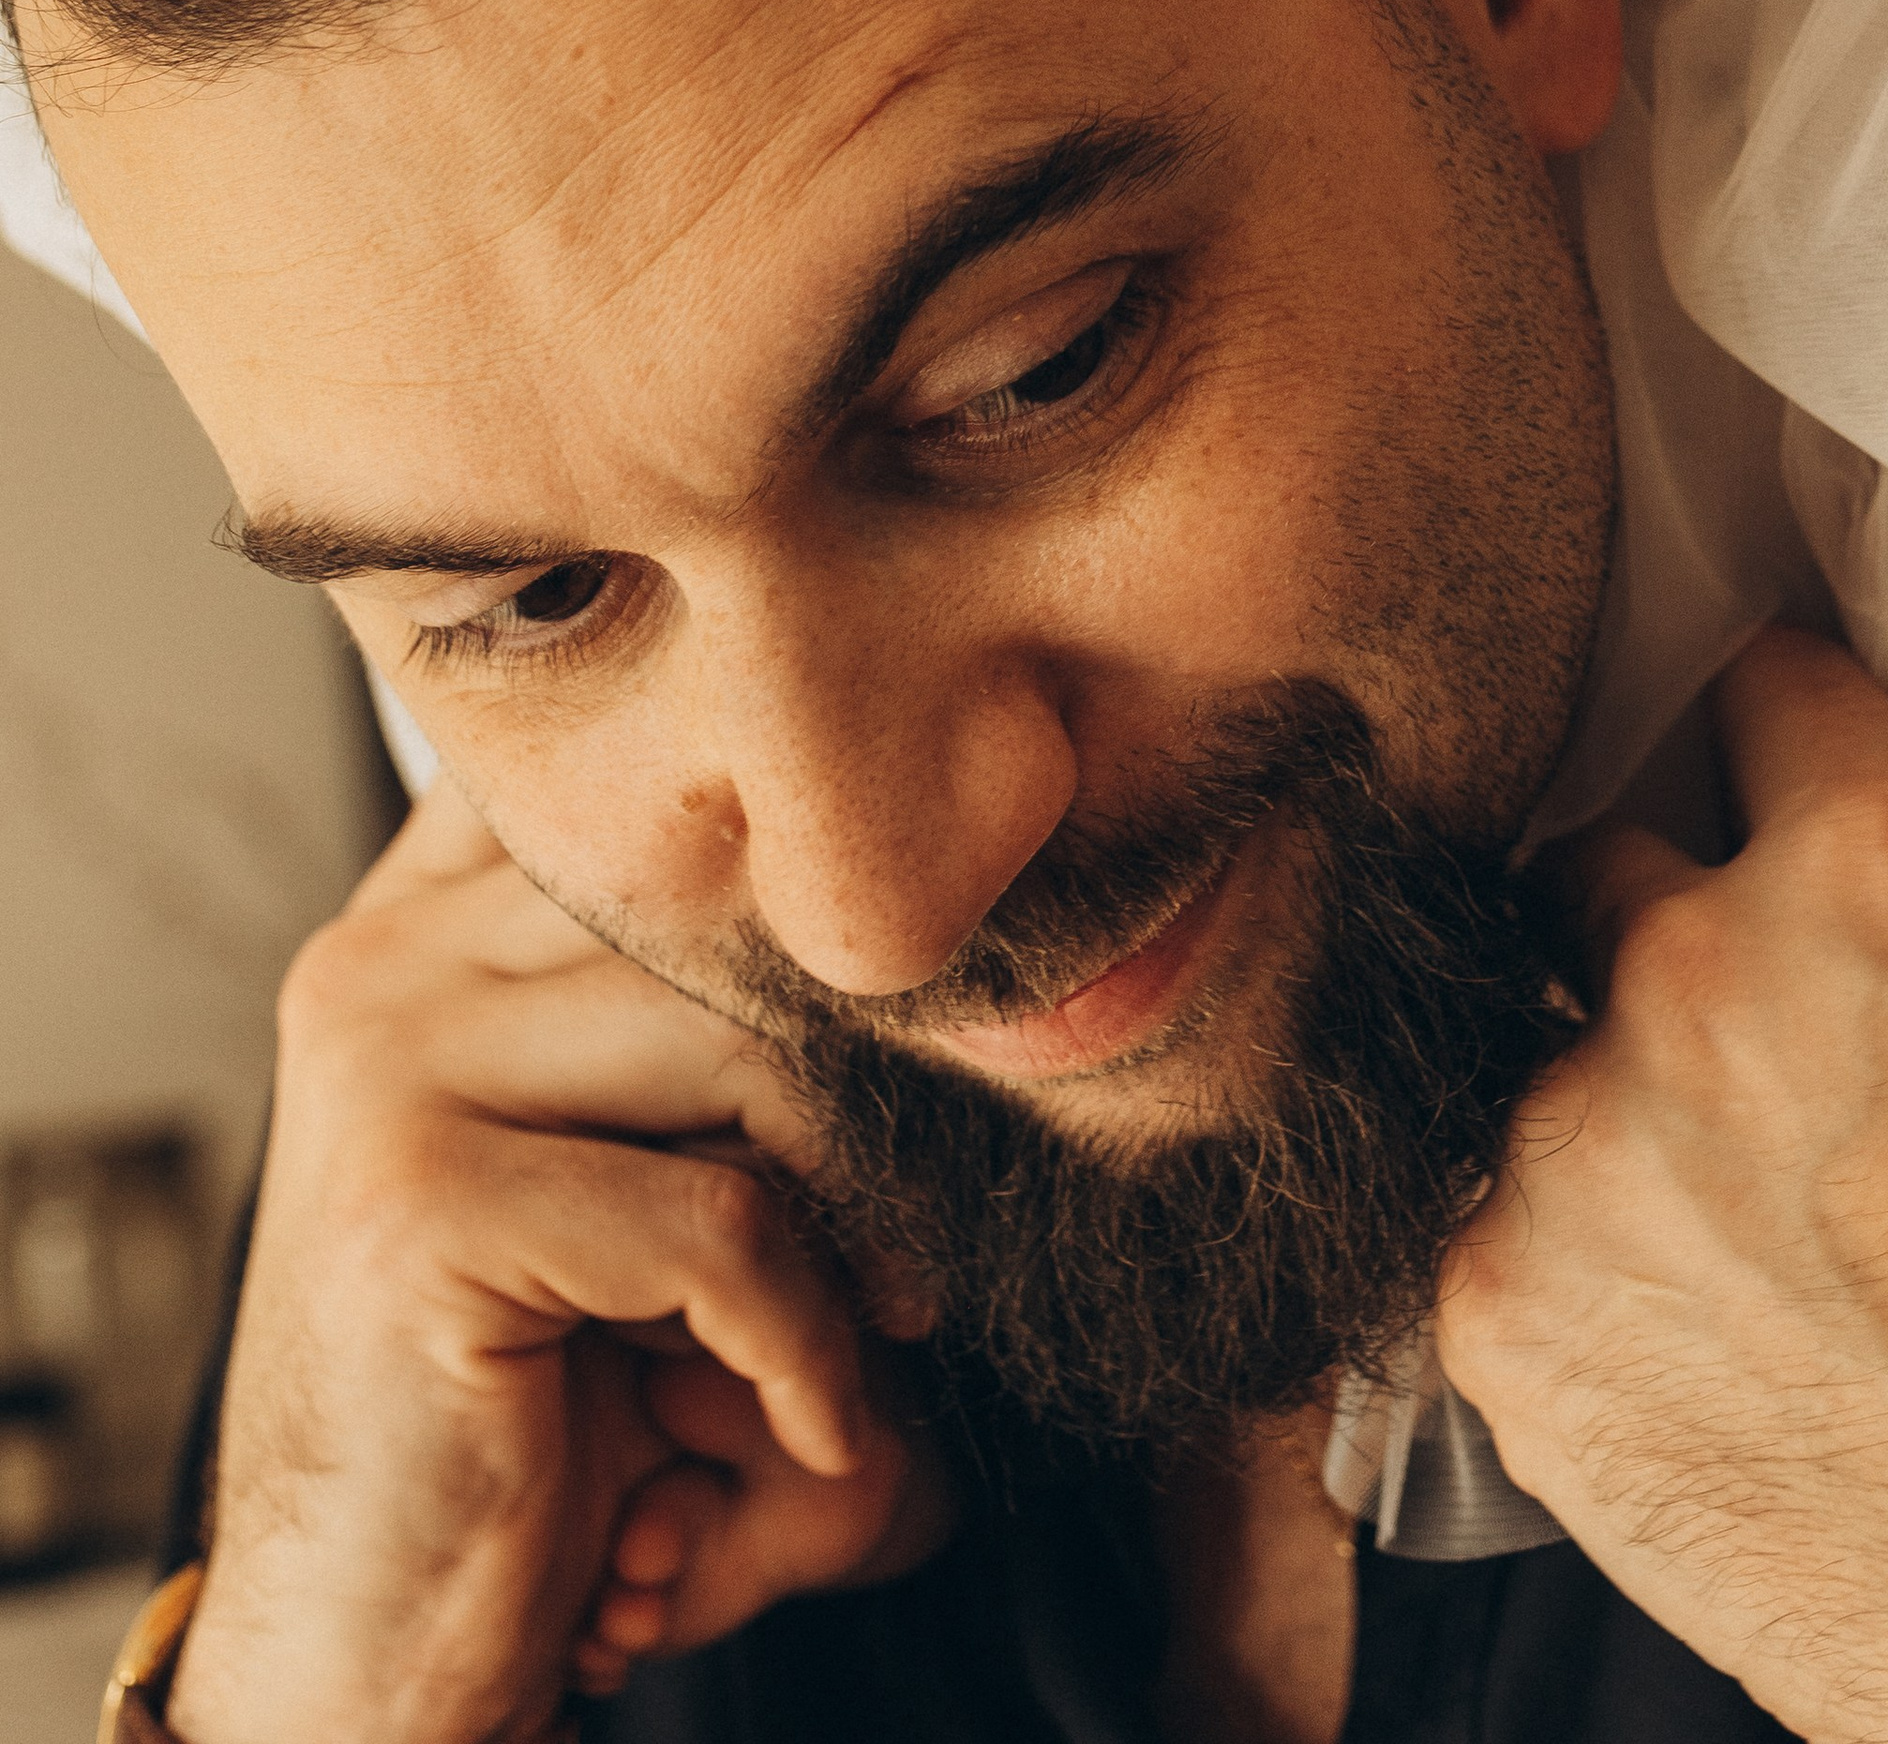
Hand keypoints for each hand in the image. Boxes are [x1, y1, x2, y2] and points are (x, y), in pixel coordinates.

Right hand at [167, 783, 947, 1743]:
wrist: (364, 1654)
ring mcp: (386, 1070)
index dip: (806, 899)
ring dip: (855, 1205)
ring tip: (884, 1314)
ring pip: (743, 1047)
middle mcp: (384, 964)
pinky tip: (814, 1425)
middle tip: (925, 1211)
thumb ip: (710, 1020)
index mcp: (423, 922)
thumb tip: (954, 923)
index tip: (921, 1008)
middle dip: (867, 1067)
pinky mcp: (424, 1207)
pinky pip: (721, 1224)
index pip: (656, 803)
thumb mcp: (629, 1170)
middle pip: (729, 920)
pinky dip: (808, 1340)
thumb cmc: (532, 1407)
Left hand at [1438, 630, 1887, 1743]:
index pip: (1763, 680)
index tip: (1786, 763)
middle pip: (1617, 851)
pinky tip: (1690, 1317)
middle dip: (1685, 911)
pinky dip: (1580, 1251)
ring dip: (1625, 1099)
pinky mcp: (1497, 1297)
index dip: (1792, 725)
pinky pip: (1501, 1212)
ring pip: (1550, 1045)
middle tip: (1772, 1026)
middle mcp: (1698, 974)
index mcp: (1874, 872)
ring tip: (1744, 1217)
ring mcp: (1573, 1140)